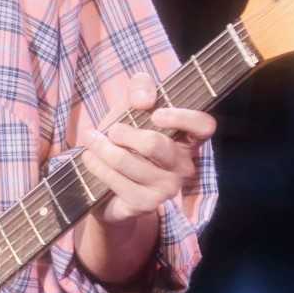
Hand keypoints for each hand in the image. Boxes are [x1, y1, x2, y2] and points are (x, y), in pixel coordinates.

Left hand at [81, 72, 215, 225]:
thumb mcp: (131, 107)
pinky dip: (97, 165)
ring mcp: (167, 188)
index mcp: (187, 139)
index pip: (204, 126)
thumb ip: (141, 88)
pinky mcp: (146, 204)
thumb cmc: (125, 140)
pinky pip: (116, 180)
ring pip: (127, 161)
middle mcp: (183, 166)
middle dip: (123, 132)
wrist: (107, 187)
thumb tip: (144, 101)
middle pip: (155, 144)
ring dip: (101, 147)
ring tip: (90, 140)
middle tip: (111, 129)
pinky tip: (89, 158)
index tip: (156, 114)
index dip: (184, 117)